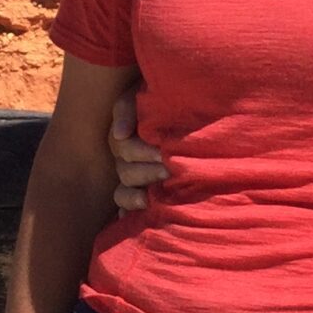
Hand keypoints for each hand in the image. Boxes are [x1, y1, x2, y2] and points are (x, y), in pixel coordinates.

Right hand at [106, 89, 166, 210]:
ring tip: (151, 198)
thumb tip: (120, 133)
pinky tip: (133, 220)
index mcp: (129, 136)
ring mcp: (135, 177)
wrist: (192, 104)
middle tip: (168, 170)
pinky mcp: (143, 192)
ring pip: (124, 192)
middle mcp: (129, 159)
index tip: (162, 153)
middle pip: (127, 173)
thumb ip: (129, 108)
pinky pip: (127, 207)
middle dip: (146, 173)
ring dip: (135, 197)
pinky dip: (127, 214)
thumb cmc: (169, 96)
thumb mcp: (144, 92)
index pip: (126, 149)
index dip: (141, 152)